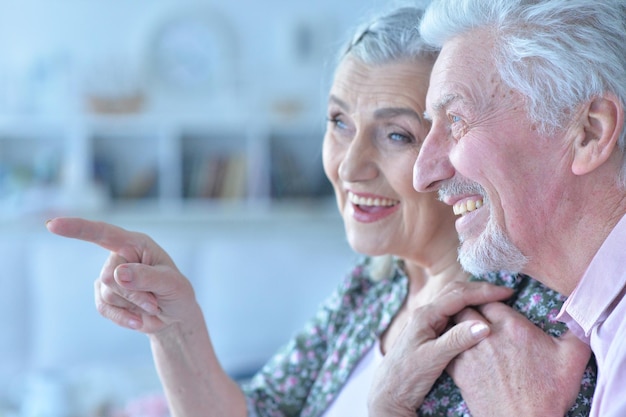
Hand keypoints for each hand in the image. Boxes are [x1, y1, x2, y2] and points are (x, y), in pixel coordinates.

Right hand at [46, 217, 197, 333]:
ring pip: (108, 293)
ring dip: (133, 304)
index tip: (53, 225)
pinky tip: (138, 321)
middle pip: (110, 276)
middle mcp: (119, 257)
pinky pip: (103, 308)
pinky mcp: (105, 297)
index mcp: (136, 244)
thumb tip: (118, 274)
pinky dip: (123, 317)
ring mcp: (109, 277)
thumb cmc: (177, 292)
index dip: (78, 228)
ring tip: (152, 305)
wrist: (174, 316)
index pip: (103, 233)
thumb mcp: (171, 283)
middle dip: (135, 293)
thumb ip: (147, 277)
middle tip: (155, 299)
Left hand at [367, 281, 513, 416]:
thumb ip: (457, 340)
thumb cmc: (406, 375)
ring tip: (497, 301)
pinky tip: (480, 317)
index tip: (507, 292)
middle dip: (481, 290)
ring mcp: (427, 322)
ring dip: (475, 299)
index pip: (459, 295)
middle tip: (505, 293)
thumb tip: (484, 326)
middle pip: (456, 292)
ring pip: (455, 302)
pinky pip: (453, 314)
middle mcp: (425, 313)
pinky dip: (469, 311)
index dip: (484, 292)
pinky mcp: (430, 332)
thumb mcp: (433, 358)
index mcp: (425, 314)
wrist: (388, 391)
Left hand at [448, 303, 590, 416]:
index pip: (490, 300)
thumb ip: (575, 332)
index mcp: (511, 326)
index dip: (488, 300)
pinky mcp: (458, 370)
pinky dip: (448, 344)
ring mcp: (469, 352)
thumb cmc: (548, 393)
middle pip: (467, 308)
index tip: (490, 305)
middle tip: (471, 312)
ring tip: (459, 327)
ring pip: (453, 327)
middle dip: (468, 308)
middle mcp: (486, 334)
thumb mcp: (571, 358)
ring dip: (455, 325)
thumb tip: (577, 317)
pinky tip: (452, 346)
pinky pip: (447, 348)